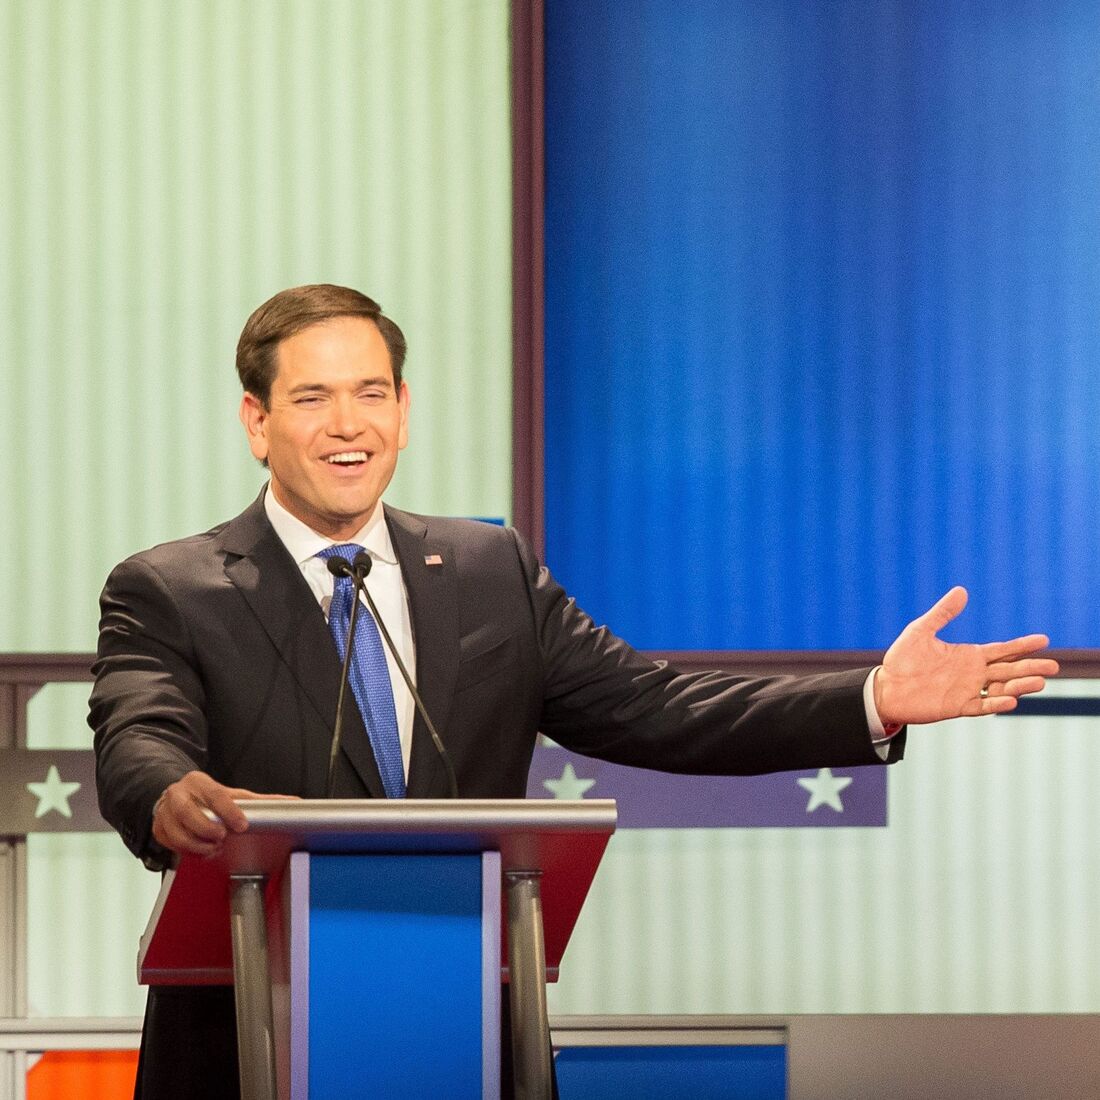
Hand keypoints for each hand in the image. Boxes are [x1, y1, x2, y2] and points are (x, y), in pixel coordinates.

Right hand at [152, 770, 298, 857]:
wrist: (177, 796)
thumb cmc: (209, 797)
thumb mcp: (234, 794)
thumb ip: (261, 801)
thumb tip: (293, 803)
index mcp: (200, 782)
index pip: (215, 794)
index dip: (228, 811)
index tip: (241, 825)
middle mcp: (179, 794)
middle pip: (188, 812)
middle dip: (206, 828)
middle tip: (221, 838)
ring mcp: (165, 811)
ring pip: (175, 831)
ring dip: (196, 844)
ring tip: (213, 848)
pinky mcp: (157, 827)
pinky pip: (168, 843)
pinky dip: (185, 851)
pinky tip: (200, 852)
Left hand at [874, 587, 1058, 726]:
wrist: (886, 687)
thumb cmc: (902, 659)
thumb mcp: (921, 631)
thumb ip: (943, 613)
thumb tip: (962, 590)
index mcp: (968, 655)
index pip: (1002, 650)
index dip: (1022, 645)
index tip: (1044, 640)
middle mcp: (973, 673)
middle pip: (1009, 670)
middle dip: (1030, 667)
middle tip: (1054, 666)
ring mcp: (967, 690)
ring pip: (1001, 688)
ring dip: (1020, 686)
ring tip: (1039, 682)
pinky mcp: (957, 706)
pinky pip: (981, 705)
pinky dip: (996, 703)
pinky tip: (1011, 700)